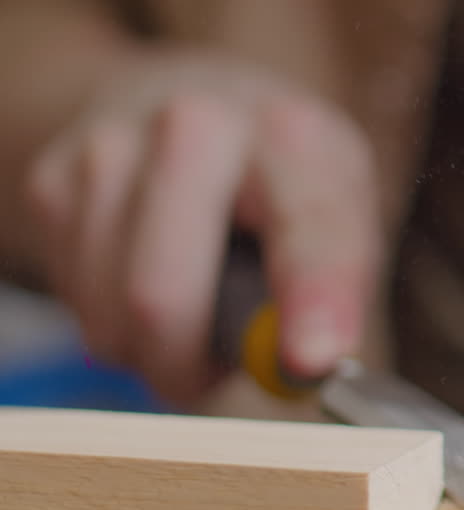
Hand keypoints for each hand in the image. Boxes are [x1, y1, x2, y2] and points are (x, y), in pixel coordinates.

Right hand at [22, 50, 380, 404]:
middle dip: (188, 367)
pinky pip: (80, 306)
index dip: (312, 297)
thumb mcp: (345, 223)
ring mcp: (110, 146)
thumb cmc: (288, 190)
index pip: (306, 225)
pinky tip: (150, 276)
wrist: (206, 112)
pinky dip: (119, 323)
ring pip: (114, 314)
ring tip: (198, 307)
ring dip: (156, 350)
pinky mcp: (52, 180)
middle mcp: (196, 125)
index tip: (313, 359)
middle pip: (161, 292)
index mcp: (293, 135)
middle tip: (215, 377)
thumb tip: (301, 369)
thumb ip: (338, 294)